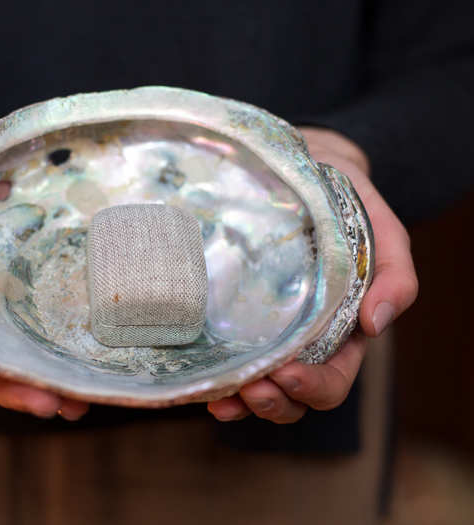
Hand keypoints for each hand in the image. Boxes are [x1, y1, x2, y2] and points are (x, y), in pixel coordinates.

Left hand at [207, 127, 417, 422]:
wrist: (301, 172)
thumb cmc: (344, 203)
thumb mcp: (380, 229)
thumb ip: (394, 273)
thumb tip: (376, 324)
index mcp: (340, 331)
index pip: (332, 379)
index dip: (312, 387)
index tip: (287, 374)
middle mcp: (300, 341)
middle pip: (291, 396)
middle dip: (273, 402)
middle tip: (251, 387)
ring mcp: (263, 334)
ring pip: (255, 389)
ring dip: (239, 402)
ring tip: (221, 397)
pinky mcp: (231, 320)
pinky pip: (224, 363)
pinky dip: (214, 383)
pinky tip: (202, 386)